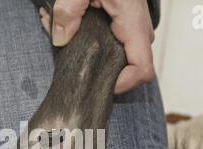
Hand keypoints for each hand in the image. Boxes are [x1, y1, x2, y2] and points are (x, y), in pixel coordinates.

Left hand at [40, 0, 154, 93]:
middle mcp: (137, 31)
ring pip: (118, 58)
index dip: (123, 85)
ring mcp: (129, 30)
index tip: (98, 84)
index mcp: (133, 23)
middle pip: (130, 70)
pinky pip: (110, 45)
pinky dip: (87, 41)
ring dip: (89, 54)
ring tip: (61, 35)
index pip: (142, 70)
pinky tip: (66, 28)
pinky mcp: (120, 27)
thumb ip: (69, 10)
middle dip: (98, 70)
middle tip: (69, 57)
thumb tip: (60, 39)